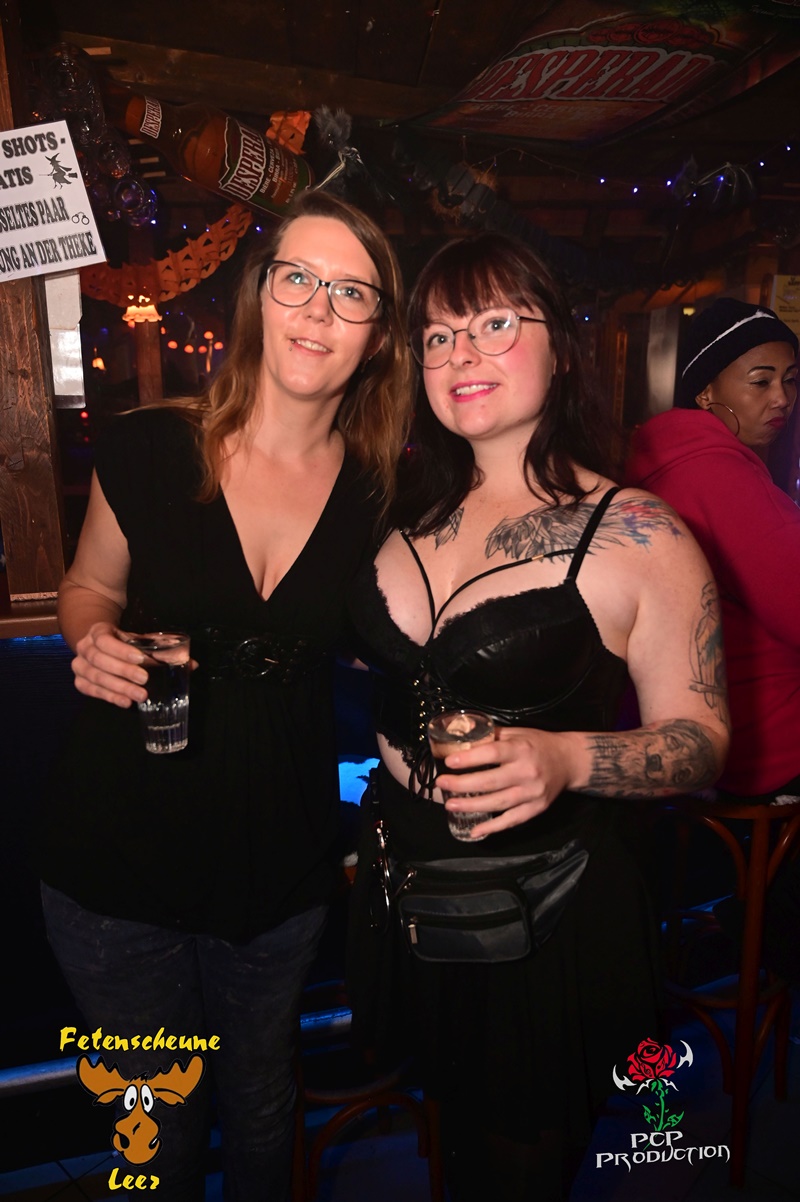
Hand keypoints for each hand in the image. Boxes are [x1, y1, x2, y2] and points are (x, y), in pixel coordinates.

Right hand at [71, 622, 150, 707]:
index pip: (105, 640)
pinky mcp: (79, 682)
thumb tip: (174, 652)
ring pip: (96, 678)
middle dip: (123, 671)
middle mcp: (84, 647)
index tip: (141, 658)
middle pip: (99, 660)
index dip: (121, 650)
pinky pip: (93, 691)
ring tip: (140, 695)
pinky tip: (126, 702)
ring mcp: (79, 666)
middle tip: (144, 679)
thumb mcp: (132, 638)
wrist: (99, 648)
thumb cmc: (121, 643)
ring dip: (120, 688)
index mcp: (97, 631)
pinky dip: (111, 697)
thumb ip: (148, 644)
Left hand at [435, 726, 578, 837]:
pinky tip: (475, 830)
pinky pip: (512, 820)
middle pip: (490, 781)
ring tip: (450, 804)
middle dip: (462, 784)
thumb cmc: (538, 745)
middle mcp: (527, 771)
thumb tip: (462, 735)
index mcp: (521, 749)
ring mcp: (533, 793)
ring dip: (471, 806)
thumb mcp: (518, 733)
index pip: (492, 754)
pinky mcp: (537, 808)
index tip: (450, 762)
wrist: (569, 761)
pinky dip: (493, 827)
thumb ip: (493, 736)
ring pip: (498, 803)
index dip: (470, 759)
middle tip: (441, 784)